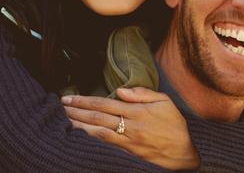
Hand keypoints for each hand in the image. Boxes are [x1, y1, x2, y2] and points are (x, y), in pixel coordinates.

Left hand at [62, 87, 199, 169]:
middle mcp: (129, 126)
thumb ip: (142, 94)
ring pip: (96, 131)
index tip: (68, 98)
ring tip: (62, 119)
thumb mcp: (165, 103)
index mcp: (136, 112)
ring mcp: (127, 141)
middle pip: (96, 117)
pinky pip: (105, 143)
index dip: (83, 100)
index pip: (103, 103)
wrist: (185, 153)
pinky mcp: (127, 151)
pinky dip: (89, 138)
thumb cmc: (175, 126)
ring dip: (78, 125)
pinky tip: (78, 134)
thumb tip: (121, 90)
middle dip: (75, 111)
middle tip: (58, 107)